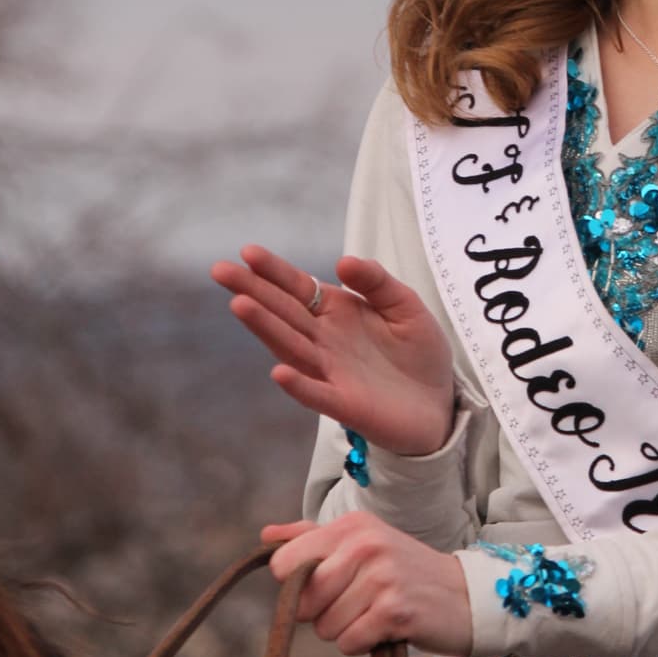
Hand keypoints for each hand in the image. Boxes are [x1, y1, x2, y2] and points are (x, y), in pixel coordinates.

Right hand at [210, 244, 454, 455]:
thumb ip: (377, 282)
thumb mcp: (405, 305)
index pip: (298, 287)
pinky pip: (317, 394)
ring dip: (266, 328)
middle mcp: (324, 340)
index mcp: (336, 312)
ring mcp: (330, 372)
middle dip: (252, 290)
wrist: (438, 403)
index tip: (248, 252)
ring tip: (240, 304)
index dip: (274, 270)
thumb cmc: (417, 353)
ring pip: (291, 347)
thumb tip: (343, 261)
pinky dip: (299, 385)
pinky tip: (279, 372)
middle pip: (283, 312)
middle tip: (219, 270)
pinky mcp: (345, 404)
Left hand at [262, 513, 471, 656]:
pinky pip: (348, 642)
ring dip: (346, 630)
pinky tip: (387, 628)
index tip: (328, 586)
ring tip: (376, 612)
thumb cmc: (404, 573)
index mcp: (352, 525)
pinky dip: (363, 643)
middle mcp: (365, 544)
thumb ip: (312, 538)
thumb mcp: (362, 542)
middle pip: (301, 600)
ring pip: (324, 626)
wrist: (466, 596)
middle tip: (358, 602)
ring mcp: (382, 576)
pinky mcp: (395, 610)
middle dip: (322, 613)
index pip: (284, 563)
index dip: (296, 587)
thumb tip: (267, 534)